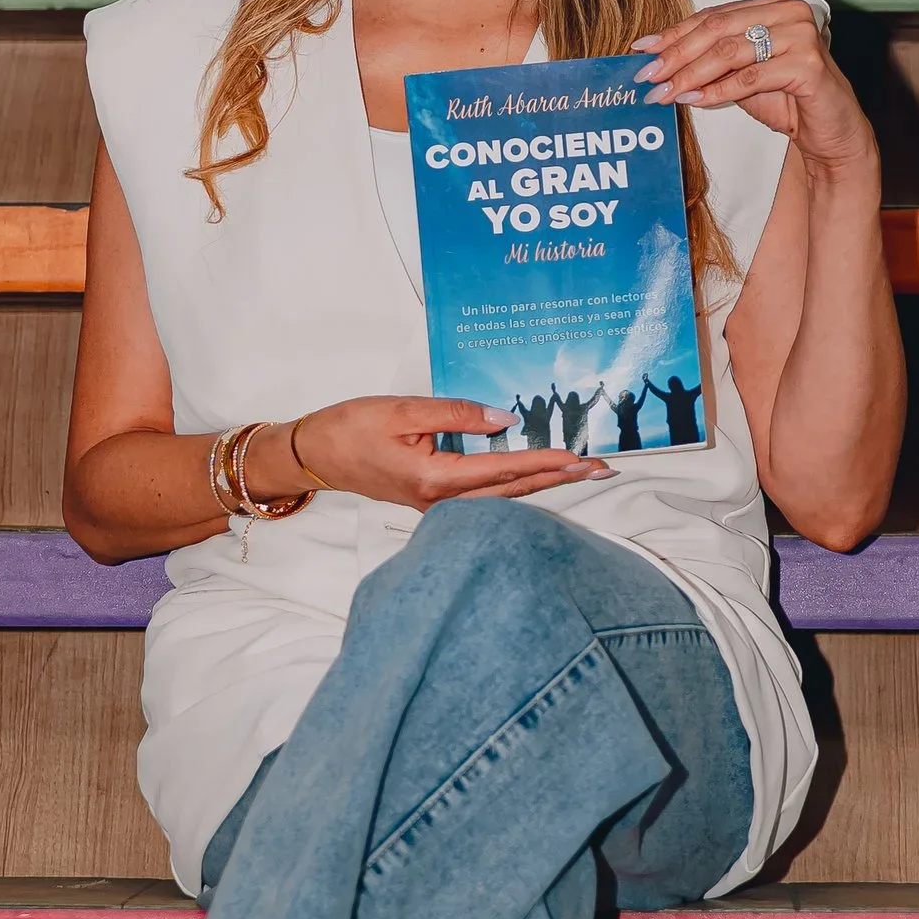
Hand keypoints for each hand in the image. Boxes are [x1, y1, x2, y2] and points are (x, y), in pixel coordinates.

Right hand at [271, 397, 605, 509]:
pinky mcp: (435, 504)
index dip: (545, 460)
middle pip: (513, 493)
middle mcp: (441, 503)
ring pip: (503, 500)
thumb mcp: (403, 409)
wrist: (316, 454)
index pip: (503, 470)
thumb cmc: (352, 427)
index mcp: (434, 479)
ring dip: (544, 485)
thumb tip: (505, 419)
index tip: (580, 455)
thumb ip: (456, 413)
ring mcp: (438, 509)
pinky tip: (539, 478)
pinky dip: (518, 488)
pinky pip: (486, 499)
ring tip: (582, 472)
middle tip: (602, 468)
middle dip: (559, 479)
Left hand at [636, 0, 877, 178]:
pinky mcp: (809, 65)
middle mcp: (789, 11)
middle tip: (647, 75)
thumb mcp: (741, 77)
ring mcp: (802, 35)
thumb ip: (710, 63)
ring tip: (665, 92)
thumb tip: (659, 64)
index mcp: (771, 5)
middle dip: (676, 55)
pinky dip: (719, 91)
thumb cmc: (786, 101)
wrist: (831, 133)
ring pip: (730, 51)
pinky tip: (696, 101)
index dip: (674, 33)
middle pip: (717, 29)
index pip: (713, 16)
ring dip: (691, 75)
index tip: (642, 50)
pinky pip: (751, 77)